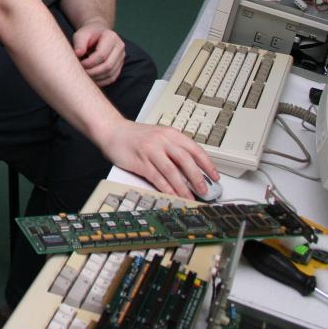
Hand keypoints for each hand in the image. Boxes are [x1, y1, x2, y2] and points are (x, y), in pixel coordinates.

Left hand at [72, 24, 125, 85]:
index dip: (89, 63)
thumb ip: (79, 43)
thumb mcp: (81, 35)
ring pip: (110, 74)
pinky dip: (101, 82)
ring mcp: (121, 57)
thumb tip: (78, 53)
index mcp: (111, 37)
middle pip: (107, 66)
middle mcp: (120, 47)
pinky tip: (91, 80)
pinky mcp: (119, 66)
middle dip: (93, 72)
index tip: (80, 64)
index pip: (101, 55)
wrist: (97, 34)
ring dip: (96, 78)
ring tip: (85, 76)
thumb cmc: (88, 35)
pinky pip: (112, 78)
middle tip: (82, 72)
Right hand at [105, 121, 219, 198]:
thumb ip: (174, 149)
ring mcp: (151, 151)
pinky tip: (173, 195)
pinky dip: (166, 188)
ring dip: (183, 187)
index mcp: (170, 133)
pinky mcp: (140, 162)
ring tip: (190, 197)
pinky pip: (157, 177)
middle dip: (197, 178)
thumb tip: (192, 169)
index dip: (207, 165)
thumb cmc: (136, 136)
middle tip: (205, 190)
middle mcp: (162, 140)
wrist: (112, 131)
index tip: (215, 177)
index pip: (194, 149)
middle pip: (185, 161)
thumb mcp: (159, 136)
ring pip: (172, 171)